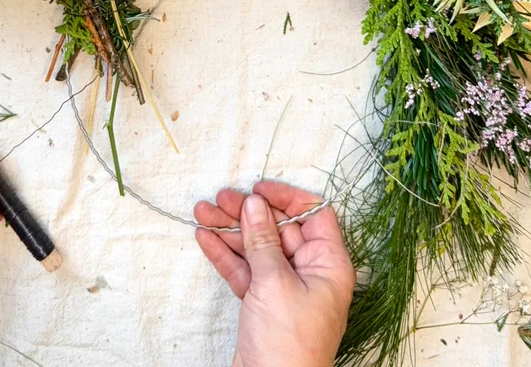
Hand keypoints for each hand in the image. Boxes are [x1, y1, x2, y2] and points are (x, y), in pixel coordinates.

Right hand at [195, 182, 355, 366]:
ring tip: (202, 212)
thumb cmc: (289, 343)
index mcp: (328, 264)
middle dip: (248, 213)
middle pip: (279, 229)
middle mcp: (309, 273)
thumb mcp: (274, 283)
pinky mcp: (262, 304)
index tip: (257, 189)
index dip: (286, 198)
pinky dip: (225, 254)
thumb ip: (263, 240)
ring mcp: (284, 288)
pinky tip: (204, 237)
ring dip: (229, 230)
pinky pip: (244, 270)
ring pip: (256, 248)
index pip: (313, 215)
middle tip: (220, 198)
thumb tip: (255, 203)